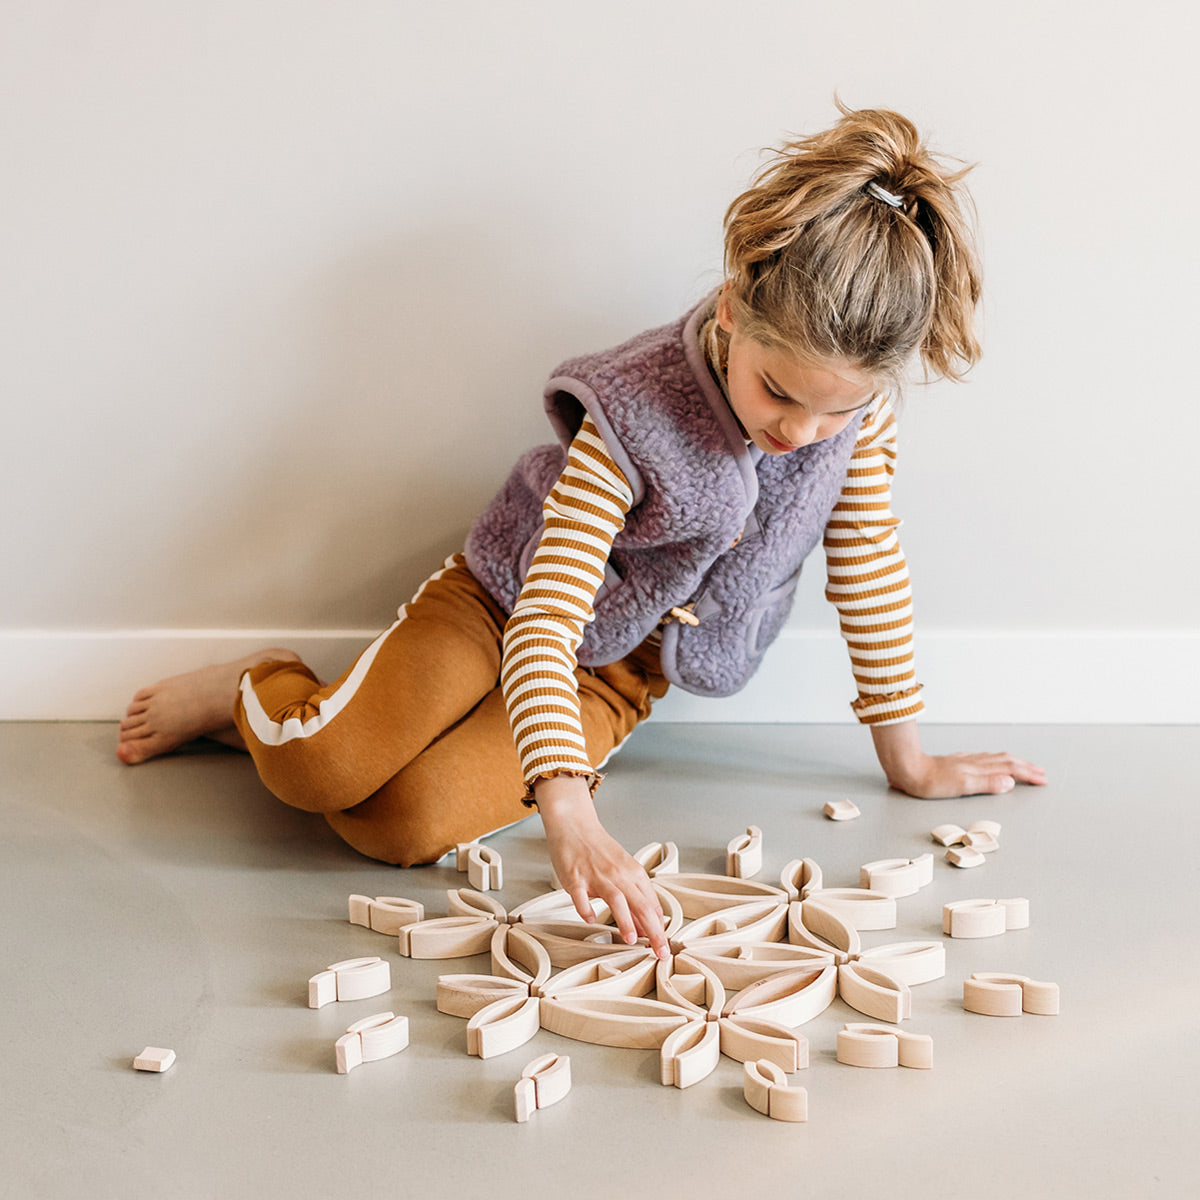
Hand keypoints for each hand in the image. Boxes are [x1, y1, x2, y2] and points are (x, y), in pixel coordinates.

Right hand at [534, 775, 669, 958]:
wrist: (576, 826)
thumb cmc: (600, 850)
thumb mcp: (624, 870)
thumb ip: (636, 897)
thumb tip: (649, 925)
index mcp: (633, 873)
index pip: (652, 904)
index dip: (660, 928)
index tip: (664, 947)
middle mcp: (618, 874)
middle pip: (641, 904)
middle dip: (653, 931)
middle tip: (659, 951)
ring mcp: (596, 876)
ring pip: (616, 898)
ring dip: (625, 920)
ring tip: (631, 940)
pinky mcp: (575, 877)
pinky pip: (581, 895)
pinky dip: (586, 908)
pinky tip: (590, 918)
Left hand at [870, 721, 1045, 798]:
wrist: (906, 768)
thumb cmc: (930, 782)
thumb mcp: (961, 786)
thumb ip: (986, 783)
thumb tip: (1010, 782)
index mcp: (978, 768)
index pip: (1009, 769)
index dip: (1027, 774)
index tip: (1042, 780)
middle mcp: (973, 762)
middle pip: (1006, 761)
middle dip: (1025, 767)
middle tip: (1041, 773)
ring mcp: (964, 761)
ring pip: (995, 759)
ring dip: (1012, 763)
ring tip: (1022, 766)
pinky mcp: (955, 762)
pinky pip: (983, 759)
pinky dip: (995, 761)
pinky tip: (990, 762)